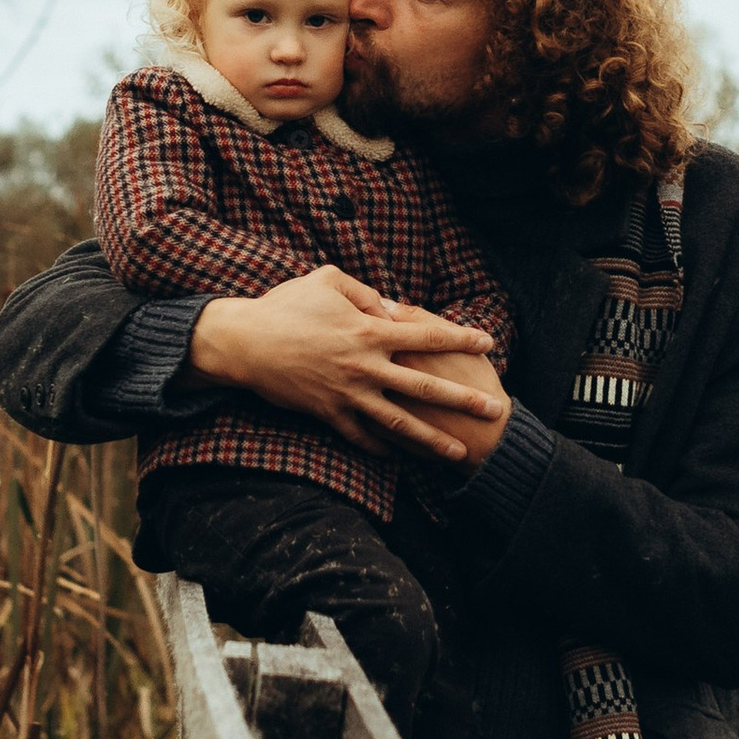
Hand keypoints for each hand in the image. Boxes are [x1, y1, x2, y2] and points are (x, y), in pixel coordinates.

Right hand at [190, 267, 513, 461]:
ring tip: (458, 452)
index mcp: (368, 331)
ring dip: (432, 439)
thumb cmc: (285, 305)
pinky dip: (381, 449)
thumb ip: (366, 294)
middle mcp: (365, 366)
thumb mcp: (328, 280)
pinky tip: (399, 458)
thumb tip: (393, 309)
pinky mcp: (328, 414)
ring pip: (399, 423)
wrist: (243, 343)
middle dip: (463, 400)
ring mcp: (347, 394)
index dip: (460, 338)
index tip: (488, 343)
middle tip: (494, 411)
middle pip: (425, 387)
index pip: (427, 334)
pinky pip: (361, 436)